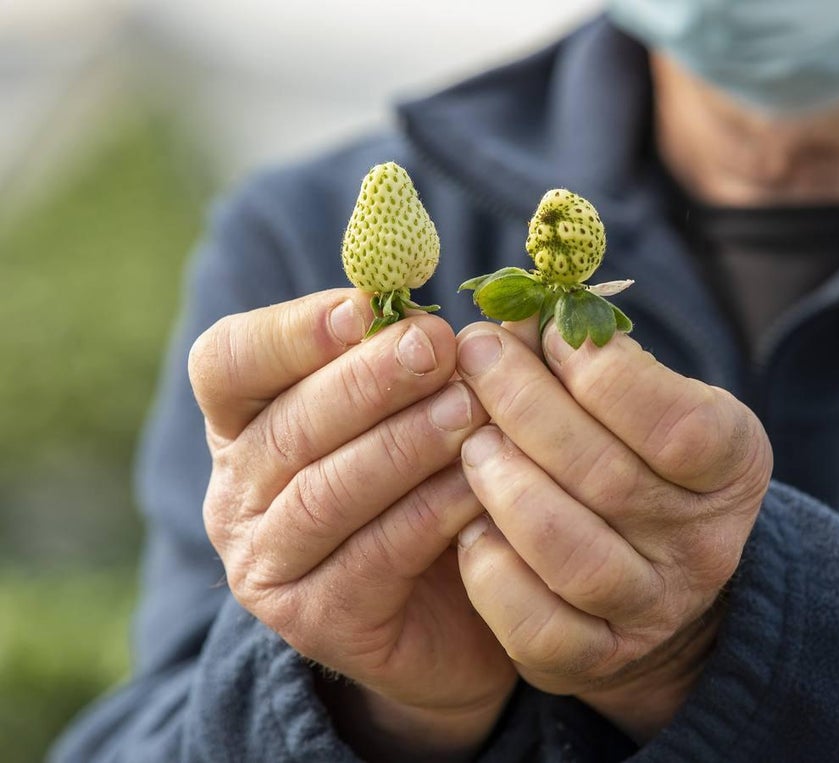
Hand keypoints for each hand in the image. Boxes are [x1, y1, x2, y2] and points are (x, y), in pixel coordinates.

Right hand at [188, 290, 515, 758]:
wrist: (451, 615)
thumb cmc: (431, 486)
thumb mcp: (419, 410)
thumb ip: (432, 358)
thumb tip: (483, 305)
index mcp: (246, 422)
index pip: (229, 362)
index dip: (291, 331)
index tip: (366, 305)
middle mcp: (238, 492)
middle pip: (287, 426)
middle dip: (368, 380)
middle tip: (438, 346)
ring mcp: (267, 563)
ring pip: (326, 493)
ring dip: (401, 444)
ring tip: (467, 409)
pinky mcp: (315, 621)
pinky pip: (372, 558)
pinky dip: (428, 514)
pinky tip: (477, 485)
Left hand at [453, 322, 771, 740]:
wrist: (657, 573)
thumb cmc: (640, 456)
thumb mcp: (648, 398)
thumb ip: (593, 357)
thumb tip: (512, 309)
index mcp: (731, 468)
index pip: (682, 429)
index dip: (607, 375)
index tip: (547, 329)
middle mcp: (703, 545)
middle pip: (609, 479)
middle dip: (527, 405)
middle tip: (477, 356)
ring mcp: (651, 608)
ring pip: (570, 554)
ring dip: (507, 486)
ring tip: (471, 441)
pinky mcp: (595, 656)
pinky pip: (535, 625)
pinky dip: (492, 570)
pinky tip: (468, 524)